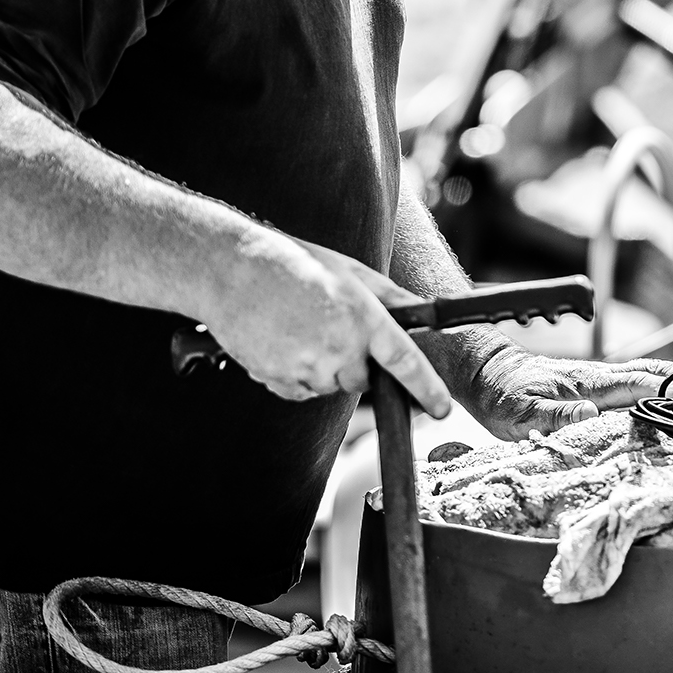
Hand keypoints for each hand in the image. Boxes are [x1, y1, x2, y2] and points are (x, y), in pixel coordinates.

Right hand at [207, 233, 449, 412]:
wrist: (232, 272)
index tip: (441, 408)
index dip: (427, 389)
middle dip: (357, 362)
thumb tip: (421, 311)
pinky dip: (299, 372)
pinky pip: (302, 390)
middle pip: (363, 380)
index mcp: (362, 319)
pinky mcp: (279, 382)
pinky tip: (285, 340)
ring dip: (326, 366)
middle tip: (333, 327)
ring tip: (302, 327)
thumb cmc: (292, 264)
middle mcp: (338, 349)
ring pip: (331, 385)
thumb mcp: (350, 271)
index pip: (405, 362)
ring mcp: (307, 369)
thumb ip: (389, 296)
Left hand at [458, 349, 672, 441]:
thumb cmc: (503, 396)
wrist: (489, 373)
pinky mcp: (599, 388)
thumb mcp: (520, 412)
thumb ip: (554, 415)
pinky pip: (641, 384)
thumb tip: (589, 415)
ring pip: (653, 376)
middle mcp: (603, 378)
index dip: (672, 390)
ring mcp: (603, 381)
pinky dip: (668, 386)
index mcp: (590, 384)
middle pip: (657, 375)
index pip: (640, 385)